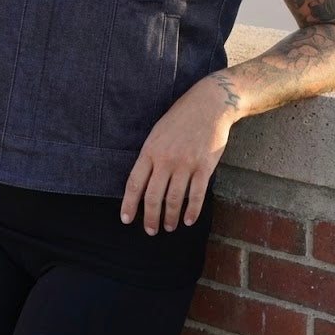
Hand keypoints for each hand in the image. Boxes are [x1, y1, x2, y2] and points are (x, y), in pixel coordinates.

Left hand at [120, 73, 240, 234]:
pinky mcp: (204, 167)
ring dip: (170, 217)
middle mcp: (166, 159)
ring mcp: (186, 164)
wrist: (209, 104)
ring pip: (174, 199)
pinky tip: (188, 220)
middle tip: (150, 230)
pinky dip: (192, 211)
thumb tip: (144, 182)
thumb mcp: (157, 132)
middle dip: (150, 217)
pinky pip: (196, 194)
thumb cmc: (181, 118)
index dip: (129, 204)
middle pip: (153, 196)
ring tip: (169, 227)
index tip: (126, 219)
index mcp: (150, 150)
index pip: (135, 183)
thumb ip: (151, 156)